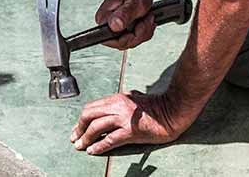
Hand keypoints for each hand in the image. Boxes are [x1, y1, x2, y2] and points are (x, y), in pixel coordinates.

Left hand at [70, 91, 184, 153]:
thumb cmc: (157, 107)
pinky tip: (93, 151)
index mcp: (119, 98)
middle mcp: (118, 105)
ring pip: (96, 127)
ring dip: (85, 138)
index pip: (93, 107)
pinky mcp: (131, 130)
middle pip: (89, 115)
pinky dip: (99, 146)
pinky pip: (109, 140)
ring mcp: (124, 118)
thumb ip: (121, 102)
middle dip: (79, 128)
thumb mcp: (135, 98)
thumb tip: (109, 109)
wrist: (173, 111)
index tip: (78, 128)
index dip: (82, 119)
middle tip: (75, 138)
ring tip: (80, 146)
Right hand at [95, 0, 154, 49]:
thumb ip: (125, 15)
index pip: (113, 42)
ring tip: (148, 16)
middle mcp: (106, 24)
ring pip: (131, 41)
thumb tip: (114, 26)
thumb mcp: (135, 2)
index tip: (139, 25)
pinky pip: (134, 36)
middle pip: (124, 43)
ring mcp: (114, 25)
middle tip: (147, 18)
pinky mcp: (122, 25)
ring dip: (144, 31)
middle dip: (140, 34)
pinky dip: (144, 30)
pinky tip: (147, 19)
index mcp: (104, 19)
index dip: (129, 38)